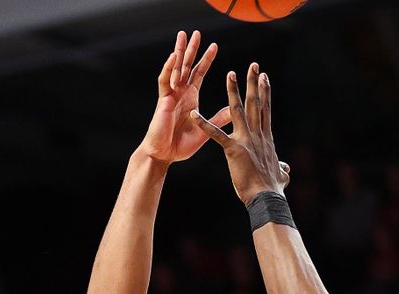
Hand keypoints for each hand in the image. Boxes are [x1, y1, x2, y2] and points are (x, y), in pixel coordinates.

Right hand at [141, 31, 231, 163]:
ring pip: (175, 69)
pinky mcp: (163, 101)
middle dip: (192, 49)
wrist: (165, 155)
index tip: (215, 46)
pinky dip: (169, 69)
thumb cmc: (181, 145)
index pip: (199, 73)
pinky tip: (173, 57)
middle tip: (197, 33)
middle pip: (187, 66)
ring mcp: (170, 95)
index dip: (206, 60)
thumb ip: (218, 118)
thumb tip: (235, 110)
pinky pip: (164, 81)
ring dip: (179, 52)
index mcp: (191, 98)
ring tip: (183, 35)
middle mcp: (180, 93)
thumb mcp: (206, 129)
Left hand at [192, 63, 289, 204]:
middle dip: (253, 83)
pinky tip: (194, 114)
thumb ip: (282, 169)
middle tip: (253, 65)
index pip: (265, 110)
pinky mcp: (234, 150)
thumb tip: (285, 168)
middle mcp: (258, 135)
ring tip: (229, 74)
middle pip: (255, 104)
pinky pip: (216, 134)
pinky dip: (204, 124)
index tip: (264, 77)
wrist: (267, 198)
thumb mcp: (281, 176)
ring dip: (233, 91)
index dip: (264, 93)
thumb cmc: (272, 189)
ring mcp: (246, 141)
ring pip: (238, 111)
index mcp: (266, 139)